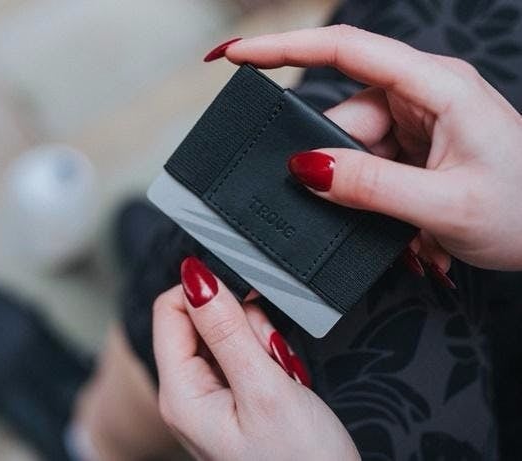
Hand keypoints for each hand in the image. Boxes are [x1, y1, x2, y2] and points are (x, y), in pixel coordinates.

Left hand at [153, 256, 358, 459]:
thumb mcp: (263, 388)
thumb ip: (226, 329)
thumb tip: (196, 276)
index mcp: (181, 393)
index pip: (169, 311)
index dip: (205, 291)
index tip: (243, 293)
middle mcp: (189, 395)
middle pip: (201, 322)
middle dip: (242, 325)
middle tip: (270, 353)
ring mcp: (212, 398)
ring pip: (227, 337)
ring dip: (260, 343)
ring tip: (281, 374)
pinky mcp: (236, 400)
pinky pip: (244, 358)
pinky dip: (267, 359)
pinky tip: (284, 382)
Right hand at [220, 26, 521, 270]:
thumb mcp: (444, 205)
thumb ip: (370, 185)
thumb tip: (305, 166)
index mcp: (436, 86)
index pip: (346, 51)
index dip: (284, 47)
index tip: (236, 54)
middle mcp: (423, 94)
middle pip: (344, 116)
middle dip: (337, 164)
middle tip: (364, 208)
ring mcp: (419, 119)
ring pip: (353, 144)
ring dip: (361, 186)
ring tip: (403, 222)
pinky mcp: (416, 143)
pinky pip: (370, 159)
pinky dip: (373, 191)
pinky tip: (402, 218)